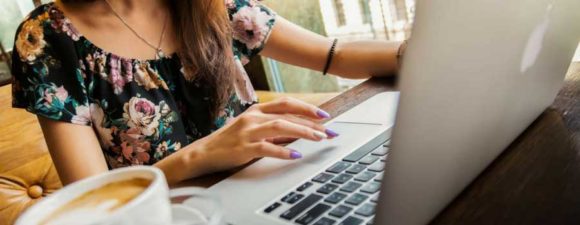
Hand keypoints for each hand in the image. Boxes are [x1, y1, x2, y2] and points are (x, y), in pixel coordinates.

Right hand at [190, 97, 338, 173]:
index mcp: (256, 110)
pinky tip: (295, 155)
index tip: (325, 116)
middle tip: (330, 131)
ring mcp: (248, 132)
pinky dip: (283, 151)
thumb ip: (272, 127)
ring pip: (280, 127)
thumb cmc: (230, 141)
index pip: (286, 103)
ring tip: (319, 139)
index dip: (307, 108)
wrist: (203, 153)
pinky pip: (267, 148)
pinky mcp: (243, 148)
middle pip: (287, 114)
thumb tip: (298, 130)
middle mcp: (253, 117)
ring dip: (302, 132)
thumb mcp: (251, 128)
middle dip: (312, 122)